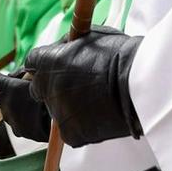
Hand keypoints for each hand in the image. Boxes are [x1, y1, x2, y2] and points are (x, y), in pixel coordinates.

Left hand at [0, 71, 51, 142]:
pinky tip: (28, 116)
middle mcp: (5, 104)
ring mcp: (10, 119)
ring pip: (4, 110)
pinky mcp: (17, 130)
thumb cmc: (48, 94)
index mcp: (8, 88)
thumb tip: (10, 76)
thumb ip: (20, 74)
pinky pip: (14, 123)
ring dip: (9, 106)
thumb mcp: (34, 77)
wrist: (58, 120)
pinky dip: (18, 119)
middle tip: (9, 89)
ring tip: (23, 104)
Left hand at [24, 27, 143, 147]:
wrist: (139, 83)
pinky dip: (82, 128)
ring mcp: (57, 111)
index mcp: (47, 60)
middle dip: (52, 88)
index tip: (56, 69)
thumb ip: (68, 45)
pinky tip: (100, 118)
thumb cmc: (118, 54)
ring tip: (96, 103)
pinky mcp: (70, 133)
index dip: (45, 66)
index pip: (32, 64)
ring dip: (70, 108)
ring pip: (56, 112)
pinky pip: (70, 132)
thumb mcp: (88, 37)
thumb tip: (62, 47)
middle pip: (38, 89)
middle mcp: (47, 86)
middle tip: (76, 88)